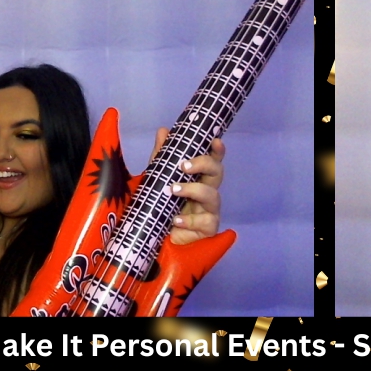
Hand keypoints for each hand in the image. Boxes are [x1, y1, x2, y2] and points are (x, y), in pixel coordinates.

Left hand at [148, 128, 224, 244]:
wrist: (152, 239)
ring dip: (194, 190)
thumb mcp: (156, 179)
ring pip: (213, 195)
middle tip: (185, 165)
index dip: (217, 150)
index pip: (212, 160)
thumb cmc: (159, 206)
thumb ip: (160, 157)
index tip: (215, 141)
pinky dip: (190, 220)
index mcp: (198, 178)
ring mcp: (209, 211)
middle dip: (205, 164)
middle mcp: (206, 191)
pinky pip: (206, 222)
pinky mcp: (207, 229)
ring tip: (174, 190)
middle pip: (218, 173)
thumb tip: (163, 130)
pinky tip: (175, 219)